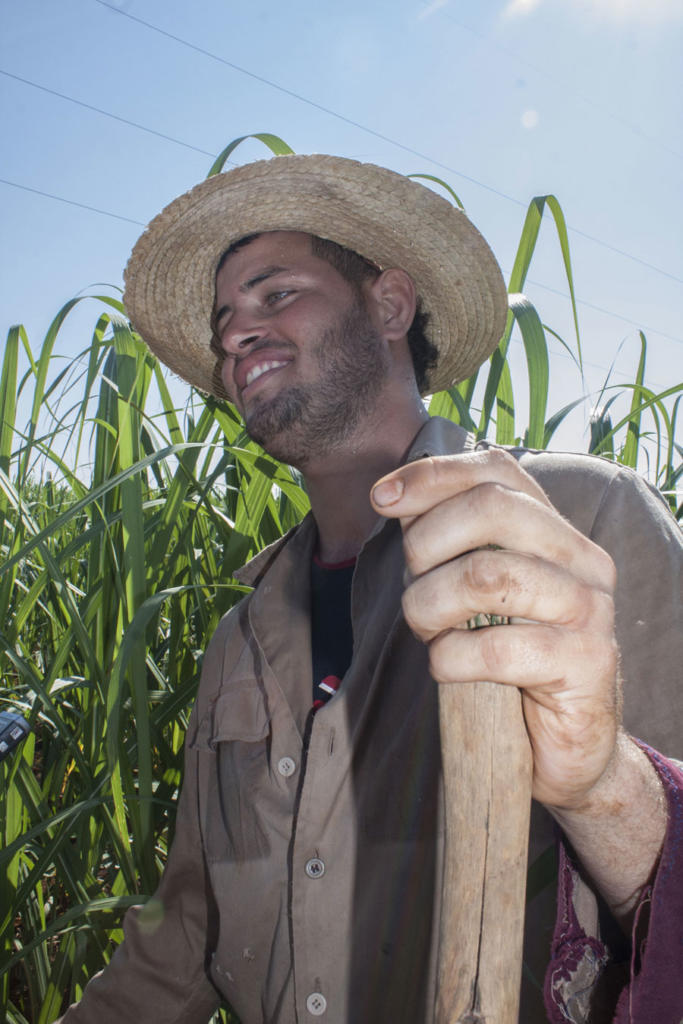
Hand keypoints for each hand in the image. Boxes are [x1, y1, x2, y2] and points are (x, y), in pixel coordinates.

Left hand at [371, 447, 620, 810]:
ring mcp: (590, 610)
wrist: (567, 748)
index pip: (497, 470)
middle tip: (412, 590)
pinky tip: (447, 669)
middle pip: (491, 509)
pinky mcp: (587, 663)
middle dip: (426, 545)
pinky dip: (450, 658)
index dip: (432, 475)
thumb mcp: (478, 594)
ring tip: (425, 632)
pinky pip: (496, 648)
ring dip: (430, 605)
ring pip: (486, 575)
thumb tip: (393, 497)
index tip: (382, 498)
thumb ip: (451, 544)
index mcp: (556, 532)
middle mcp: (583, 560)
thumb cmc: (511, 663)